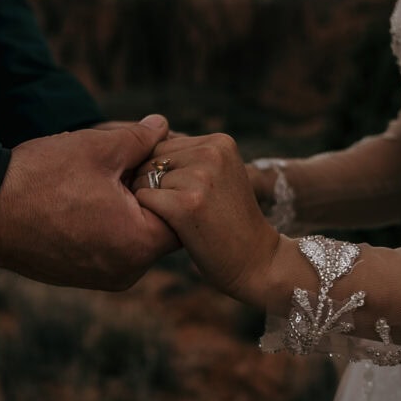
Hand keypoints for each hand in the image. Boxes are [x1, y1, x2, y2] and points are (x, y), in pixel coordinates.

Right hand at [0, 115, 179, 290]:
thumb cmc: (40, 179)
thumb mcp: (98, 148)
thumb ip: (140, 139)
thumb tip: (163, 126)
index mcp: (138, 244)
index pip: (182, 212)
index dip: (173, 177)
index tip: (158, 154)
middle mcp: (125, 271)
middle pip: (158, 225)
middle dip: (149, 190)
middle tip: (133, 158)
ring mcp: (101, 278)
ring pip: (132, 235)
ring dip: (126, 206)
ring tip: (104, 175)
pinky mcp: (79, 276)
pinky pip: (109, 246)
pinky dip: (106, 222)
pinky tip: (85, 195)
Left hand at [134, 134, 279, 307]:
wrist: (256, 260)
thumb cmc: (227, 220)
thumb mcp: (218, 174)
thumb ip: (188, 155)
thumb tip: (145, 140)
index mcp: (220, 142)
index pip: (163, 144)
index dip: (162, 173)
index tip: (187, 195)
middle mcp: (212, 153)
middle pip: (151, 158)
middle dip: (154, 184)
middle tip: (183, 208)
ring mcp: (200, 177)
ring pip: (144, 178)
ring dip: (152, 201)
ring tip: (184, 218)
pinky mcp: (186, 204)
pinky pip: (144, 198)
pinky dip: (149, 215)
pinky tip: (175, 227)